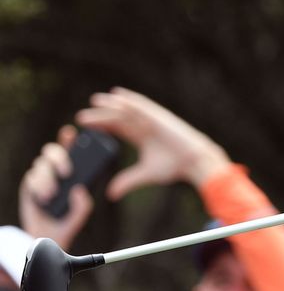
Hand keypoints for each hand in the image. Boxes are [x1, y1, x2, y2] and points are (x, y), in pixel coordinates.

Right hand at [19, 125, 93, 247]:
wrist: (47, 236)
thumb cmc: (66, 222)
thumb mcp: (81, 213)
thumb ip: (83, 203)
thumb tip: (78, 190)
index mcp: (70, 172)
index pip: (69, 150)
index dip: (68, 139)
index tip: (71, 133)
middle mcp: (54, 171)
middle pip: (52, 151)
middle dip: (60, 158)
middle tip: (67, 173)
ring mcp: (41, 177)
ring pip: (41, 164)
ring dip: (48, 178)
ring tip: (52, 195)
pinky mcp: (29, 185)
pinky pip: (31, 177)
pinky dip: (38, 186)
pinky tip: (44, 197)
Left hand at [75, 87, 230, 198]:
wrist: (194, 160)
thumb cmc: (174, 167)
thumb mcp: (146, 174)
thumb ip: (127, 181)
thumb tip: (110, 194)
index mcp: (141, 138)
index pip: (117, 129)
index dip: (101, 126)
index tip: (85, 127)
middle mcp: (145, 126)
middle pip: (118, 118)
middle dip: (101, 116)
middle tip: (81, 117)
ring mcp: (152, 120)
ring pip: (127, 109)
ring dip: (111, 104)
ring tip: (94, 101)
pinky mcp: (159, 116)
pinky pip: (141, 105)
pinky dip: (129, 99)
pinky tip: (116, 96)